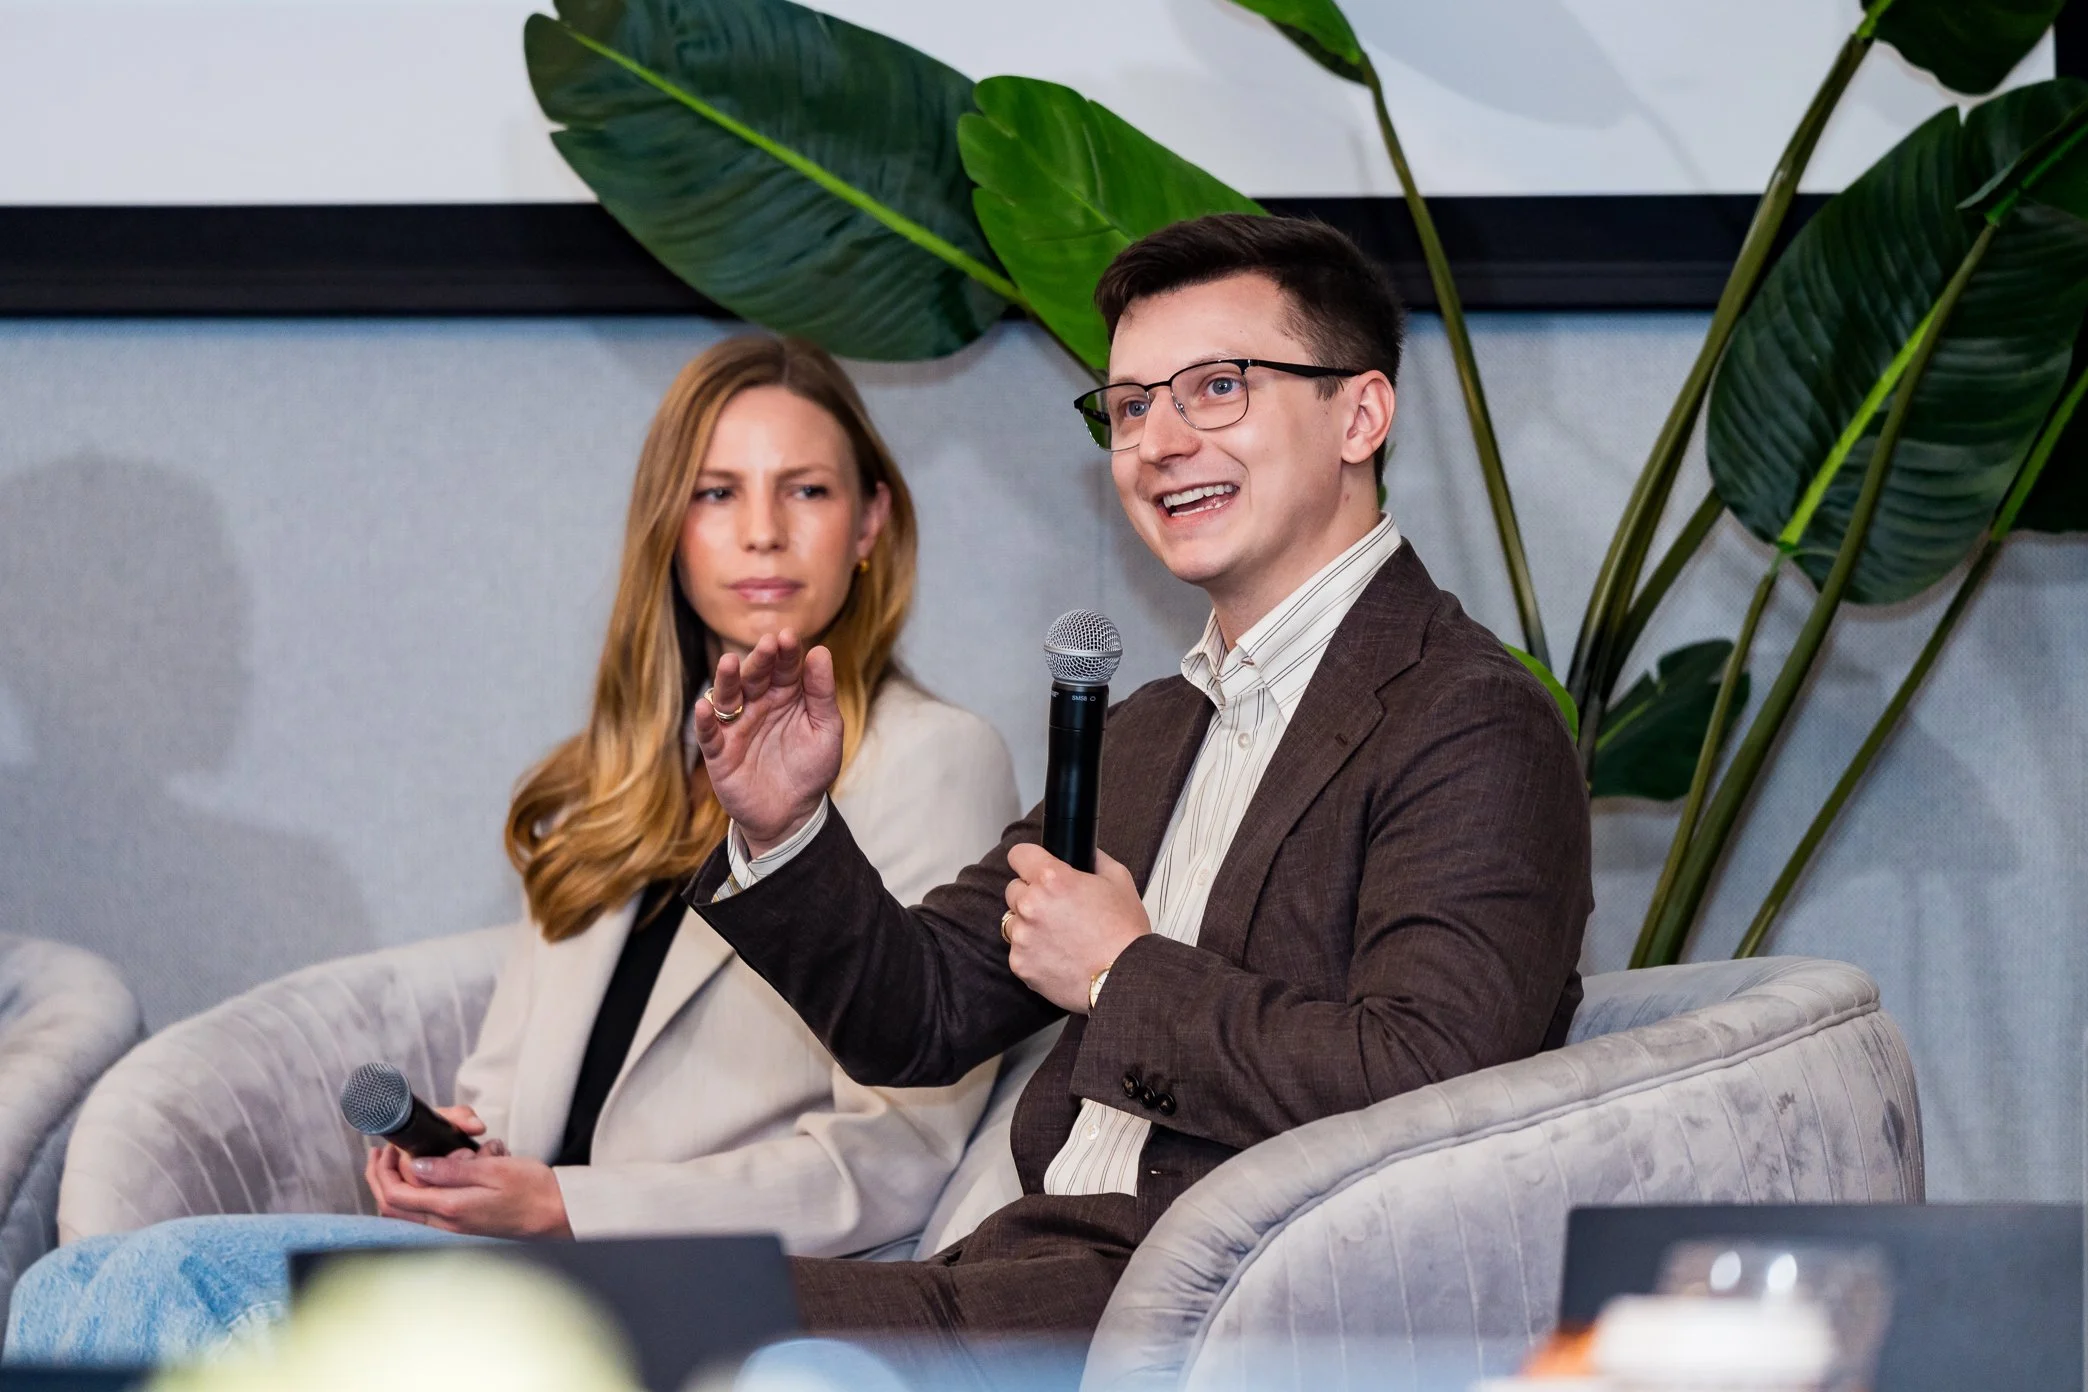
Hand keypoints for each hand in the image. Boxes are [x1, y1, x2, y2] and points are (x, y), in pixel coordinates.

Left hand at [363, 1106, 568, 1238]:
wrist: (557, 1214)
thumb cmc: (532, 1190)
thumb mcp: (493, 1169)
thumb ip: (452, 1170)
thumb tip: (416, 1165)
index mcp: (450, 1208)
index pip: (395, 1195)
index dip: (382, 1171)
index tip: (385, 1149)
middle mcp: (446, 1223)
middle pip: (392, 1207)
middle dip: (379, 1179)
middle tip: (380, 1155)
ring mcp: (453, 1227)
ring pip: (406, 1210)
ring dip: (396, 1185)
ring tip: (398, 1159)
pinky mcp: (461, 1224)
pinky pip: (425, 1211)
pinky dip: (416, 1191)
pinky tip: (426, 1173)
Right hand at [689, 631, 842, 853]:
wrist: (793, 814)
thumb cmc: (811, 768)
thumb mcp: (826, 730)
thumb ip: (822, 693)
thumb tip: (820, 651)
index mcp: (785, 695)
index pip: (784, 667)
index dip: (786, 653)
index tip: (789, 637)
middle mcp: (757, 705)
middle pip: (754, 677)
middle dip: (759, 660)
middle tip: (767, 644)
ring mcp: (736, 727)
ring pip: (727, 698)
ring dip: (726, 680)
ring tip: (728, 662)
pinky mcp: (720, 753)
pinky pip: (709, 734)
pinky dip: (705, 721)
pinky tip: (705, 707)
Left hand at [1002, 845, 1149, 1012]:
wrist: (1124, 978)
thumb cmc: (1124, 933)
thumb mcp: (1119, 880)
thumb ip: (1094, 859)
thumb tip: (1084, 852)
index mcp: (1052, 879)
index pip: (1019, 855)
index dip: (1028, 860)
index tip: (1032, 867)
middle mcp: (1031, 905)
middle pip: (1014, 889)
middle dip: (1031, 895)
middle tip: (1058, 909)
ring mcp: (1022, 937)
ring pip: (1013, 921)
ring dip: (1029, 924)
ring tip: (1059, 935)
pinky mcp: (1020, 964)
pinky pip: (1018, 950)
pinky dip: (1032, 952)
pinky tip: (1058, 955)